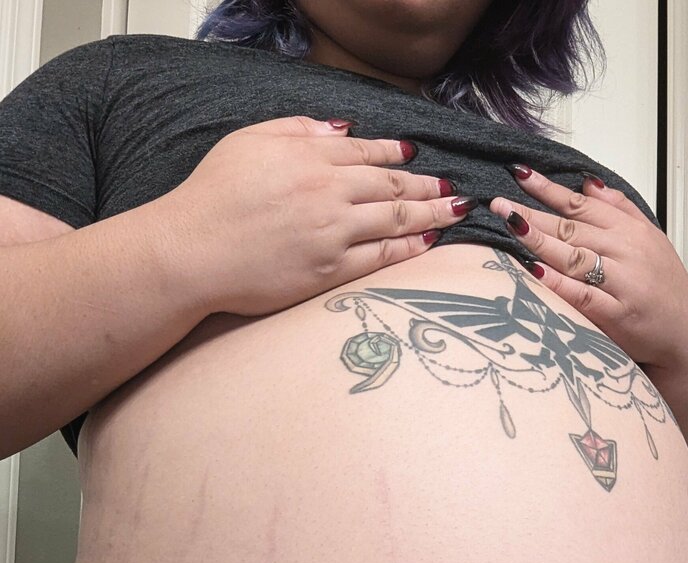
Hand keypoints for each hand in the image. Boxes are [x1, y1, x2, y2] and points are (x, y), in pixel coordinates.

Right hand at [159, 116, 475, 317]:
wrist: (191, 251)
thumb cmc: (211, 197)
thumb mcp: (248, 142)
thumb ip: (297, 129)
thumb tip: (340, 128)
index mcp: (308, 156)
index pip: (364, 151)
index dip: (394, 154)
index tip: (414, 156)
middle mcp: (327, 191)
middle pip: (389, 185)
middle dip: (425, 184)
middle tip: (452, 185)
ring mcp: (332, 232)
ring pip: (395, 218)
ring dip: (431, 212)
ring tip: (456, 209)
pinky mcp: (330, 270)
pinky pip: (381, 256)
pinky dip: (409, 247)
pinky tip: (429, 240)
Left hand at [489, 168, 687, 374]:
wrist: (686, 333)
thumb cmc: (665, 287)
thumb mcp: (650, 237)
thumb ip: (619, 208)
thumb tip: (589, 184)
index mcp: (630, 231)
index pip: (581, 205)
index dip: (549, 189)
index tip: (521, 175)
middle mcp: (625, 251)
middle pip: (571, 228)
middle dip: (533, 213)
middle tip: (498, 203)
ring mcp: (621, 282)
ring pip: (574, 255)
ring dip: (539, 240)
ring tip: (509, 226)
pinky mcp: (617, 313)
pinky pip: (582, 294)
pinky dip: (558, 282)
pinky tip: (534, 270)